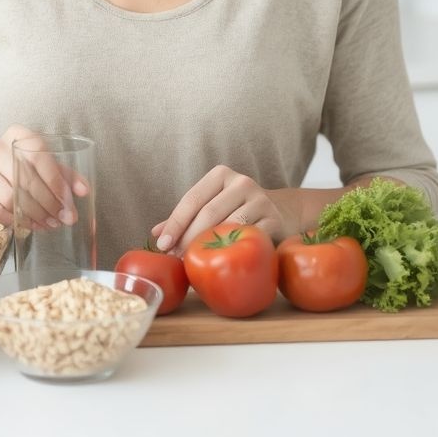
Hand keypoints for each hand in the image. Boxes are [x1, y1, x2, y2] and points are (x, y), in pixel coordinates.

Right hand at [0, 125, 89, 226]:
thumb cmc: (16, 166)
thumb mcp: (39, 163)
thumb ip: (63, 174)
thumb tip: (84, 190)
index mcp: (18, 134)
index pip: (39, 156)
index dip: (55, 181)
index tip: (69, 202)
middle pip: (27, 180)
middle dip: (49, 204)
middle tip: (62, 219)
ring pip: (13, 197)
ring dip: (34, 215)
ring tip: (48, 224)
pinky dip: (15, 220)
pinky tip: (28, 225)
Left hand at [150, 166, 284, 253]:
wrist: (282, 212)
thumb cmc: (236, 210)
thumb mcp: (210, 205)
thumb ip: (185, 217)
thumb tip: (155, 233)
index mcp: (221, 175)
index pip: (192, 199)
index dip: (175, 223)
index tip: (162, 244)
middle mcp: (242, 182)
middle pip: (208, 213)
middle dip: (189, 238)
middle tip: (177, 258)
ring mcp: (261, 200)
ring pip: (229, 226)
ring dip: (209, 247)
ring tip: (195, 262)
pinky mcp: (275, 220)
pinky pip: (249, 238)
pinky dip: (233, 251)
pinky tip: (223, 261)